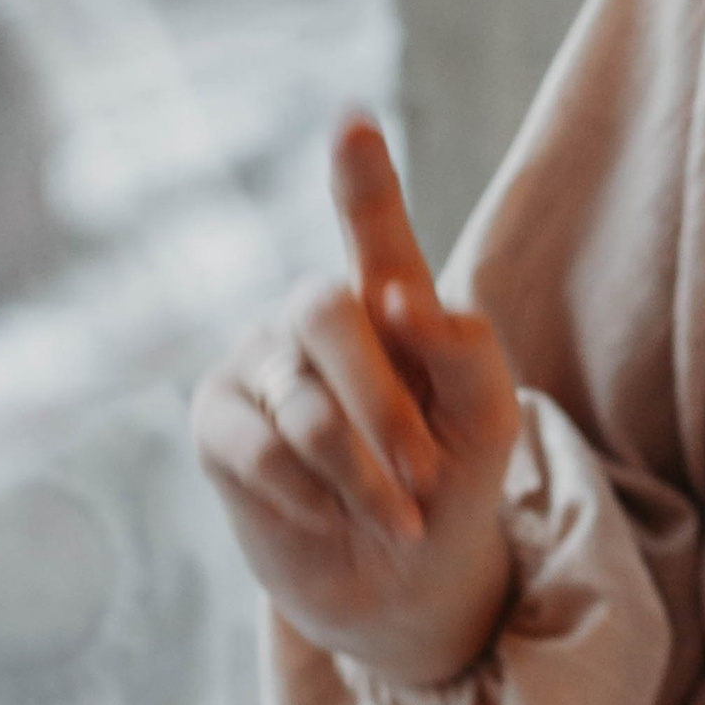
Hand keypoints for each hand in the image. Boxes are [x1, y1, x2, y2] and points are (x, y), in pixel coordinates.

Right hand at [192, 119, 521, 687]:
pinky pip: (258, 447)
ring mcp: (257, 362)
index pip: (372, 230)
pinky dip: (311, 494)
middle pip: (329, 312)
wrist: (402, 582)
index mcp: (389, 301)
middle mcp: (314, 317)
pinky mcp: (216, 421)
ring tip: (395, 515)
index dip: (360, 180)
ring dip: (362, 476)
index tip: (352, 123)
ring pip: (302, 401)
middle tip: (424, 478)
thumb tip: (402, 300)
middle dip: (384, 408)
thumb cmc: (451, 488)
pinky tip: (327, 513)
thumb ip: (467, 352)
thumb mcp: (488, 425)